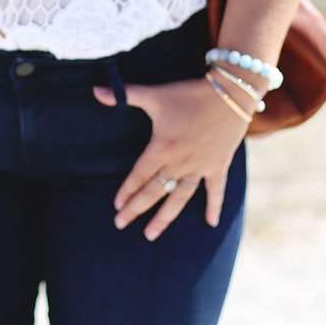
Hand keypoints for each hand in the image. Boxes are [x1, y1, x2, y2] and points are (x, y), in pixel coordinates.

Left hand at [92, 77, 248, 239]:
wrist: (230, 92)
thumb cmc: (188, 93)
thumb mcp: (155, 94)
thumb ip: (125, 94)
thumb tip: (96, 90)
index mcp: (162, 147)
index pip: (139, 175)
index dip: (126, 191)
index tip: (116, 207)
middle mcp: (179, 162)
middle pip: (154, 192)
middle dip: (136, 209)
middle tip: (120, 225)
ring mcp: (200, 166)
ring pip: (179, 198)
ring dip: (164, 217)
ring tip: (151, 234)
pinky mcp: (219, 165)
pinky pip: (216, 191)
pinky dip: (214, 206)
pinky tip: (211, 223)